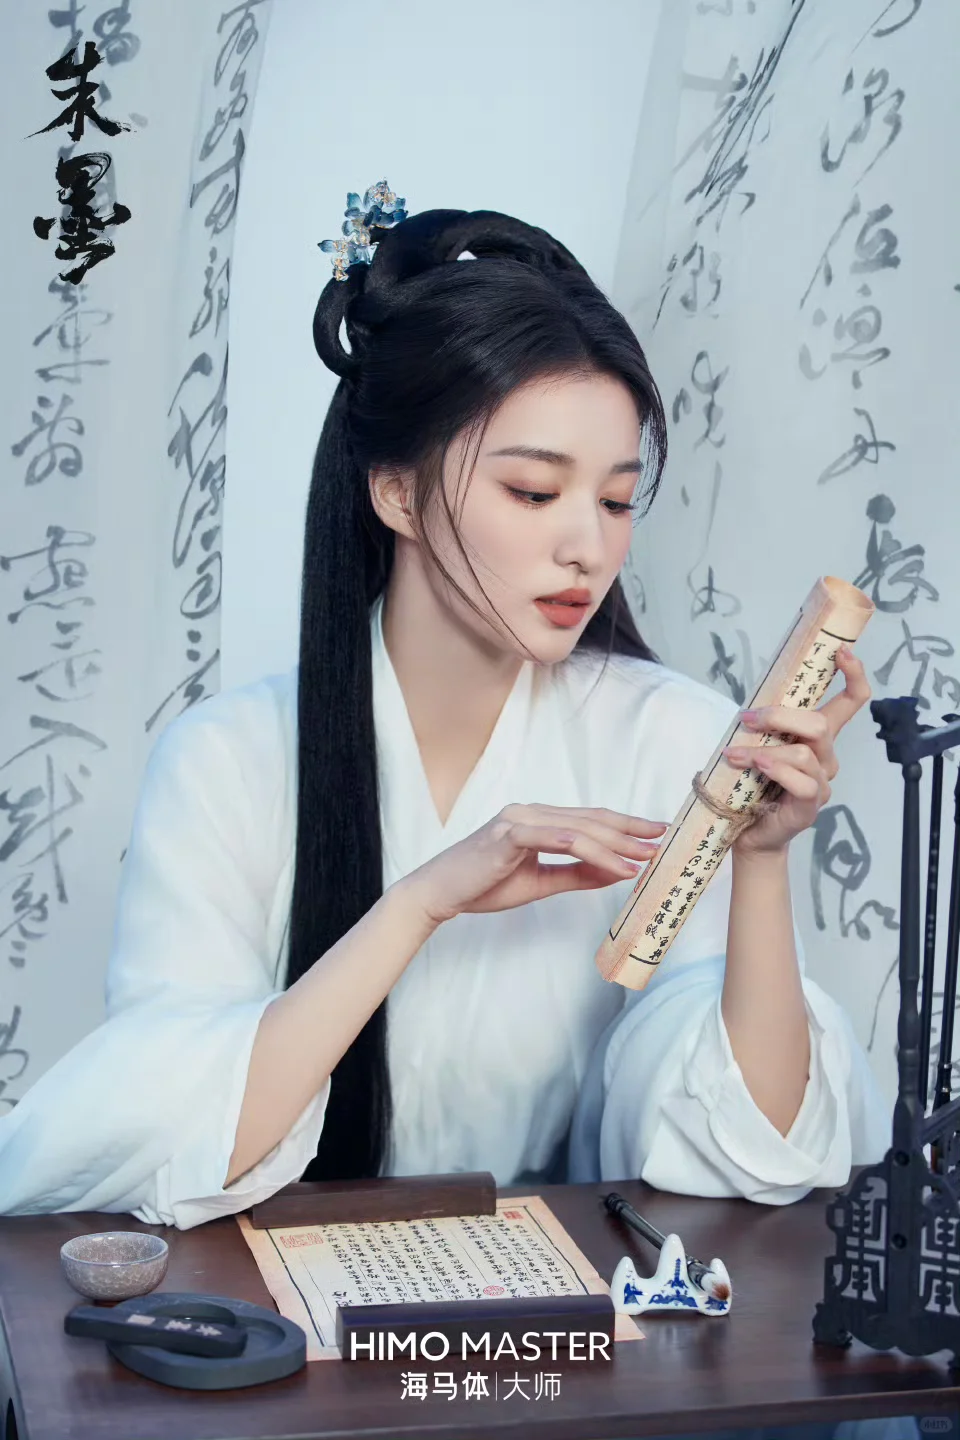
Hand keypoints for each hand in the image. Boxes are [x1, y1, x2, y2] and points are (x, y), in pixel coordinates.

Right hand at [400, 804, 666, 925]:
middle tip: (663, 840)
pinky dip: (592, 852)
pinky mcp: (510, 835)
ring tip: (645, 857)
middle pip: (591, 819)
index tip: (655, 834)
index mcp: (536, 820)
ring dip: (617, 843)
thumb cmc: (484, 885)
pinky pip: (559, 840)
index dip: (624, 825)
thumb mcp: (540, 882)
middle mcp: (530, 813)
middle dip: (630, 830)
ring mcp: (519, 820)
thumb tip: (617, 872)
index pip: (589, 819)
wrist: (440, 892)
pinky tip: (616, 864)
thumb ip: (577, 875)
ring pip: (580, 828)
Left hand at [722, 645, 870, 857]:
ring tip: (734, 754)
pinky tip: (754, 767)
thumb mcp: (758, 745)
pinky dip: (774, 770)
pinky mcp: (810, 806)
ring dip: (763, 749)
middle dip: (781, 716)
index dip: (853, 676)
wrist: (748, 833)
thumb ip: (764, 726)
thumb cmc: (753, 786)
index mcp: (818, 739)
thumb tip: (749, 706)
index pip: (850, 703)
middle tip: (747, 719)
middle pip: (821, 724)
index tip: (842, 652)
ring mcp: (821, 783)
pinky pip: (801, 782)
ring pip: (804, 753)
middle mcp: (826, 758)